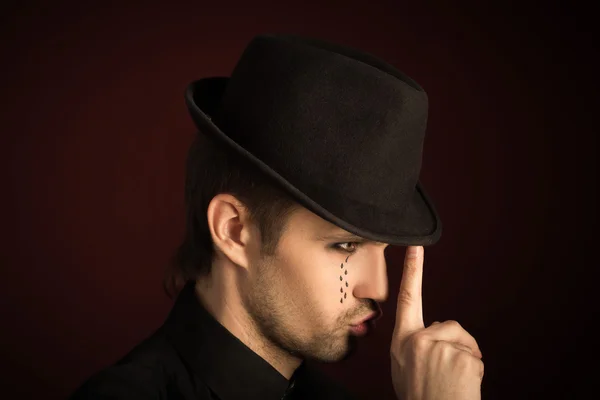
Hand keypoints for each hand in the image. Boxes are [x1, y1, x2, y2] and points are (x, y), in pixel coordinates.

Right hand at [390, 246, 483, 399]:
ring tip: (451, 382)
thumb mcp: (403, 368)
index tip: (416, 246)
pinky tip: (462, 386)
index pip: (407, 298)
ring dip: (464, 359)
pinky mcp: (460, 356)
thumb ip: (412, 346)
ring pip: (464, 342)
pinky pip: (474, 357)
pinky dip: (473, 372)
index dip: (412, 270)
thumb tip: (425, 338)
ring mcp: (440, 346)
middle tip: (444, 374)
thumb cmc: (420, 397)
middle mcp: (418, 339)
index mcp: (402, 341)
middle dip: (454, 345)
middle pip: (448, 326)